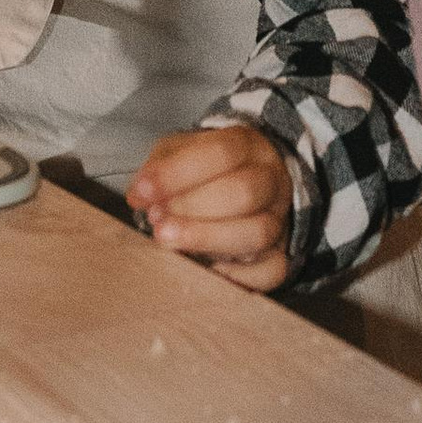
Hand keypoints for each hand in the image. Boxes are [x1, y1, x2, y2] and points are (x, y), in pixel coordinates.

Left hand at [129, 122, 295, 290]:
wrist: (247, 181)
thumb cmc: (206, 170)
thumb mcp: (180, 152)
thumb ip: (160, 168)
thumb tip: (140, 194)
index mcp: (247, 146)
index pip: (222, 153)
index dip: (177, 174)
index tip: (142, 193)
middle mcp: (271, 180)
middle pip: (244, 192)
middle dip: (192, 210)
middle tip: (157, 221)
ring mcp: (280, 219)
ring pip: (258, 232)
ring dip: (207, 240)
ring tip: (170, 242)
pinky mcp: (280, 255)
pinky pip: (271, 270)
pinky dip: (237, 276)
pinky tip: (204, 270)